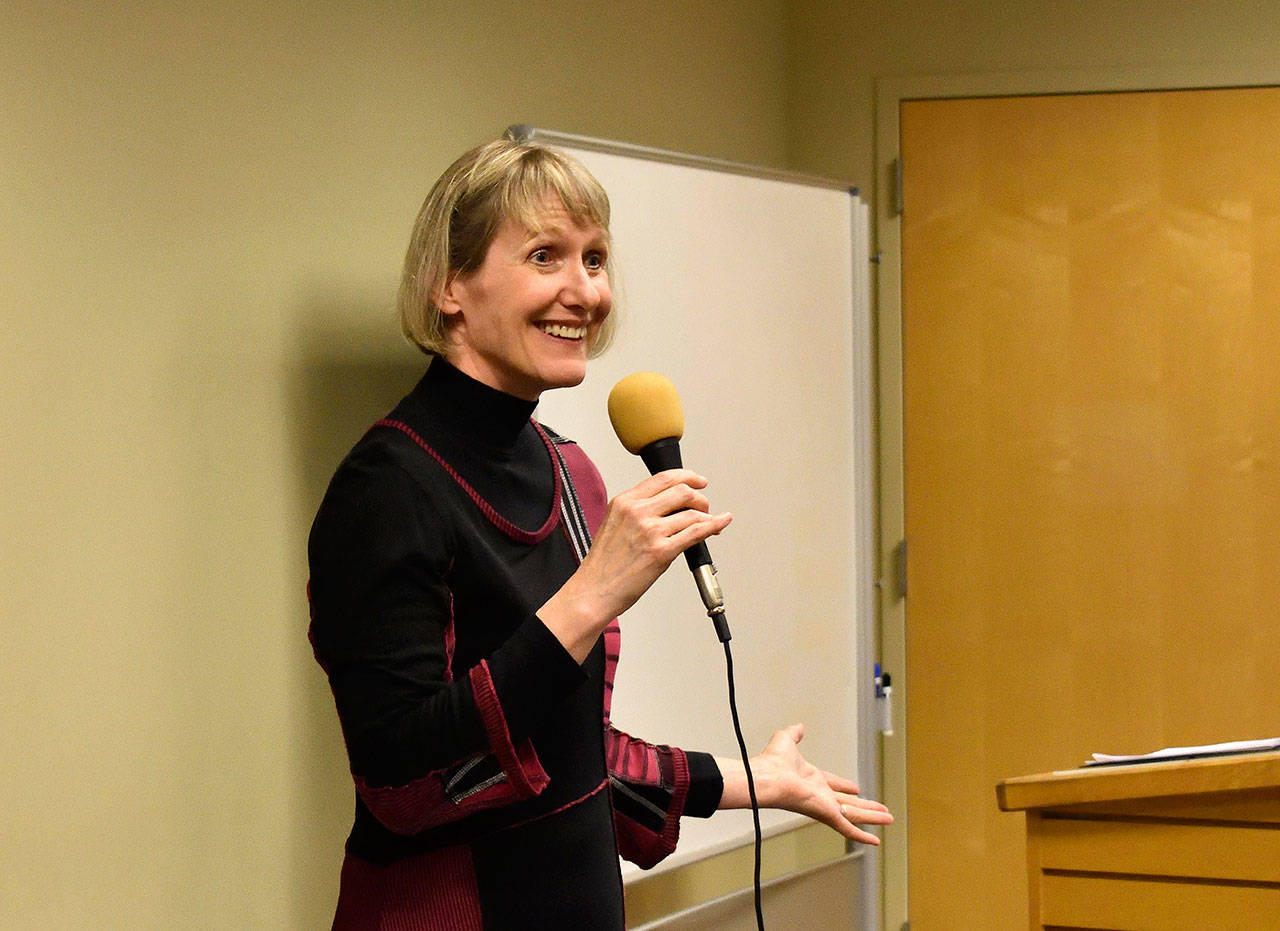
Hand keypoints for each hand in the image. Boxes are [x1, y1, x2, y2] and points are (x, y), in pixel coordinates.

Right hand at [538, 469, 731, 660]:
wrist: (593, 591)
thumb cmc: (603, 564)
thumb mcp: (614, 524)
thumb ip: (638, 510)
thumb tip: (670, 506)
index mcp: (624, 502)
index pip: (663, 478)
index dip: (687, 476)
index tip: (698, 481)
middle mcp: (637, 512)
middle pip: (682, 491)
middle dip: (700, 497)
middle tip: (704, 506)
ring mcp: (650, 531)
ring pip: (692, 512)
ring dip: (707, 515)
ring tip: (710, 523)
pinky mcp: (661, 552)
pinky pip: (697, 532)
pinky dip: (715, 525)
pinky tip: (721, 523)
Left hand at [717, 724, 891, 844]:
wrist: (768, 777)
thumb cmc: (772, 761)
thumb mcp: (786, 740)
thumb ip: (794, 733)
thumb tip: (798, 726)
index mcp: (811, 779)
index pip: (833, 784)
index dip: (845, 786)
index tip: (856, 789)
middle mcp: (819, 795)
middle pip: (848, 803)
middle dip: (866, 806)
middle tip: (881, 810)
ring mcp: (824, 806)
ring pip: (854, 815)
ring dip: (872, 817)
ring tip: (889, 818)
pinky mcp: (827, 815)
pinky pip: (848, 828)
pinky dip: (862, 835)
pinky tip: (876, 841)